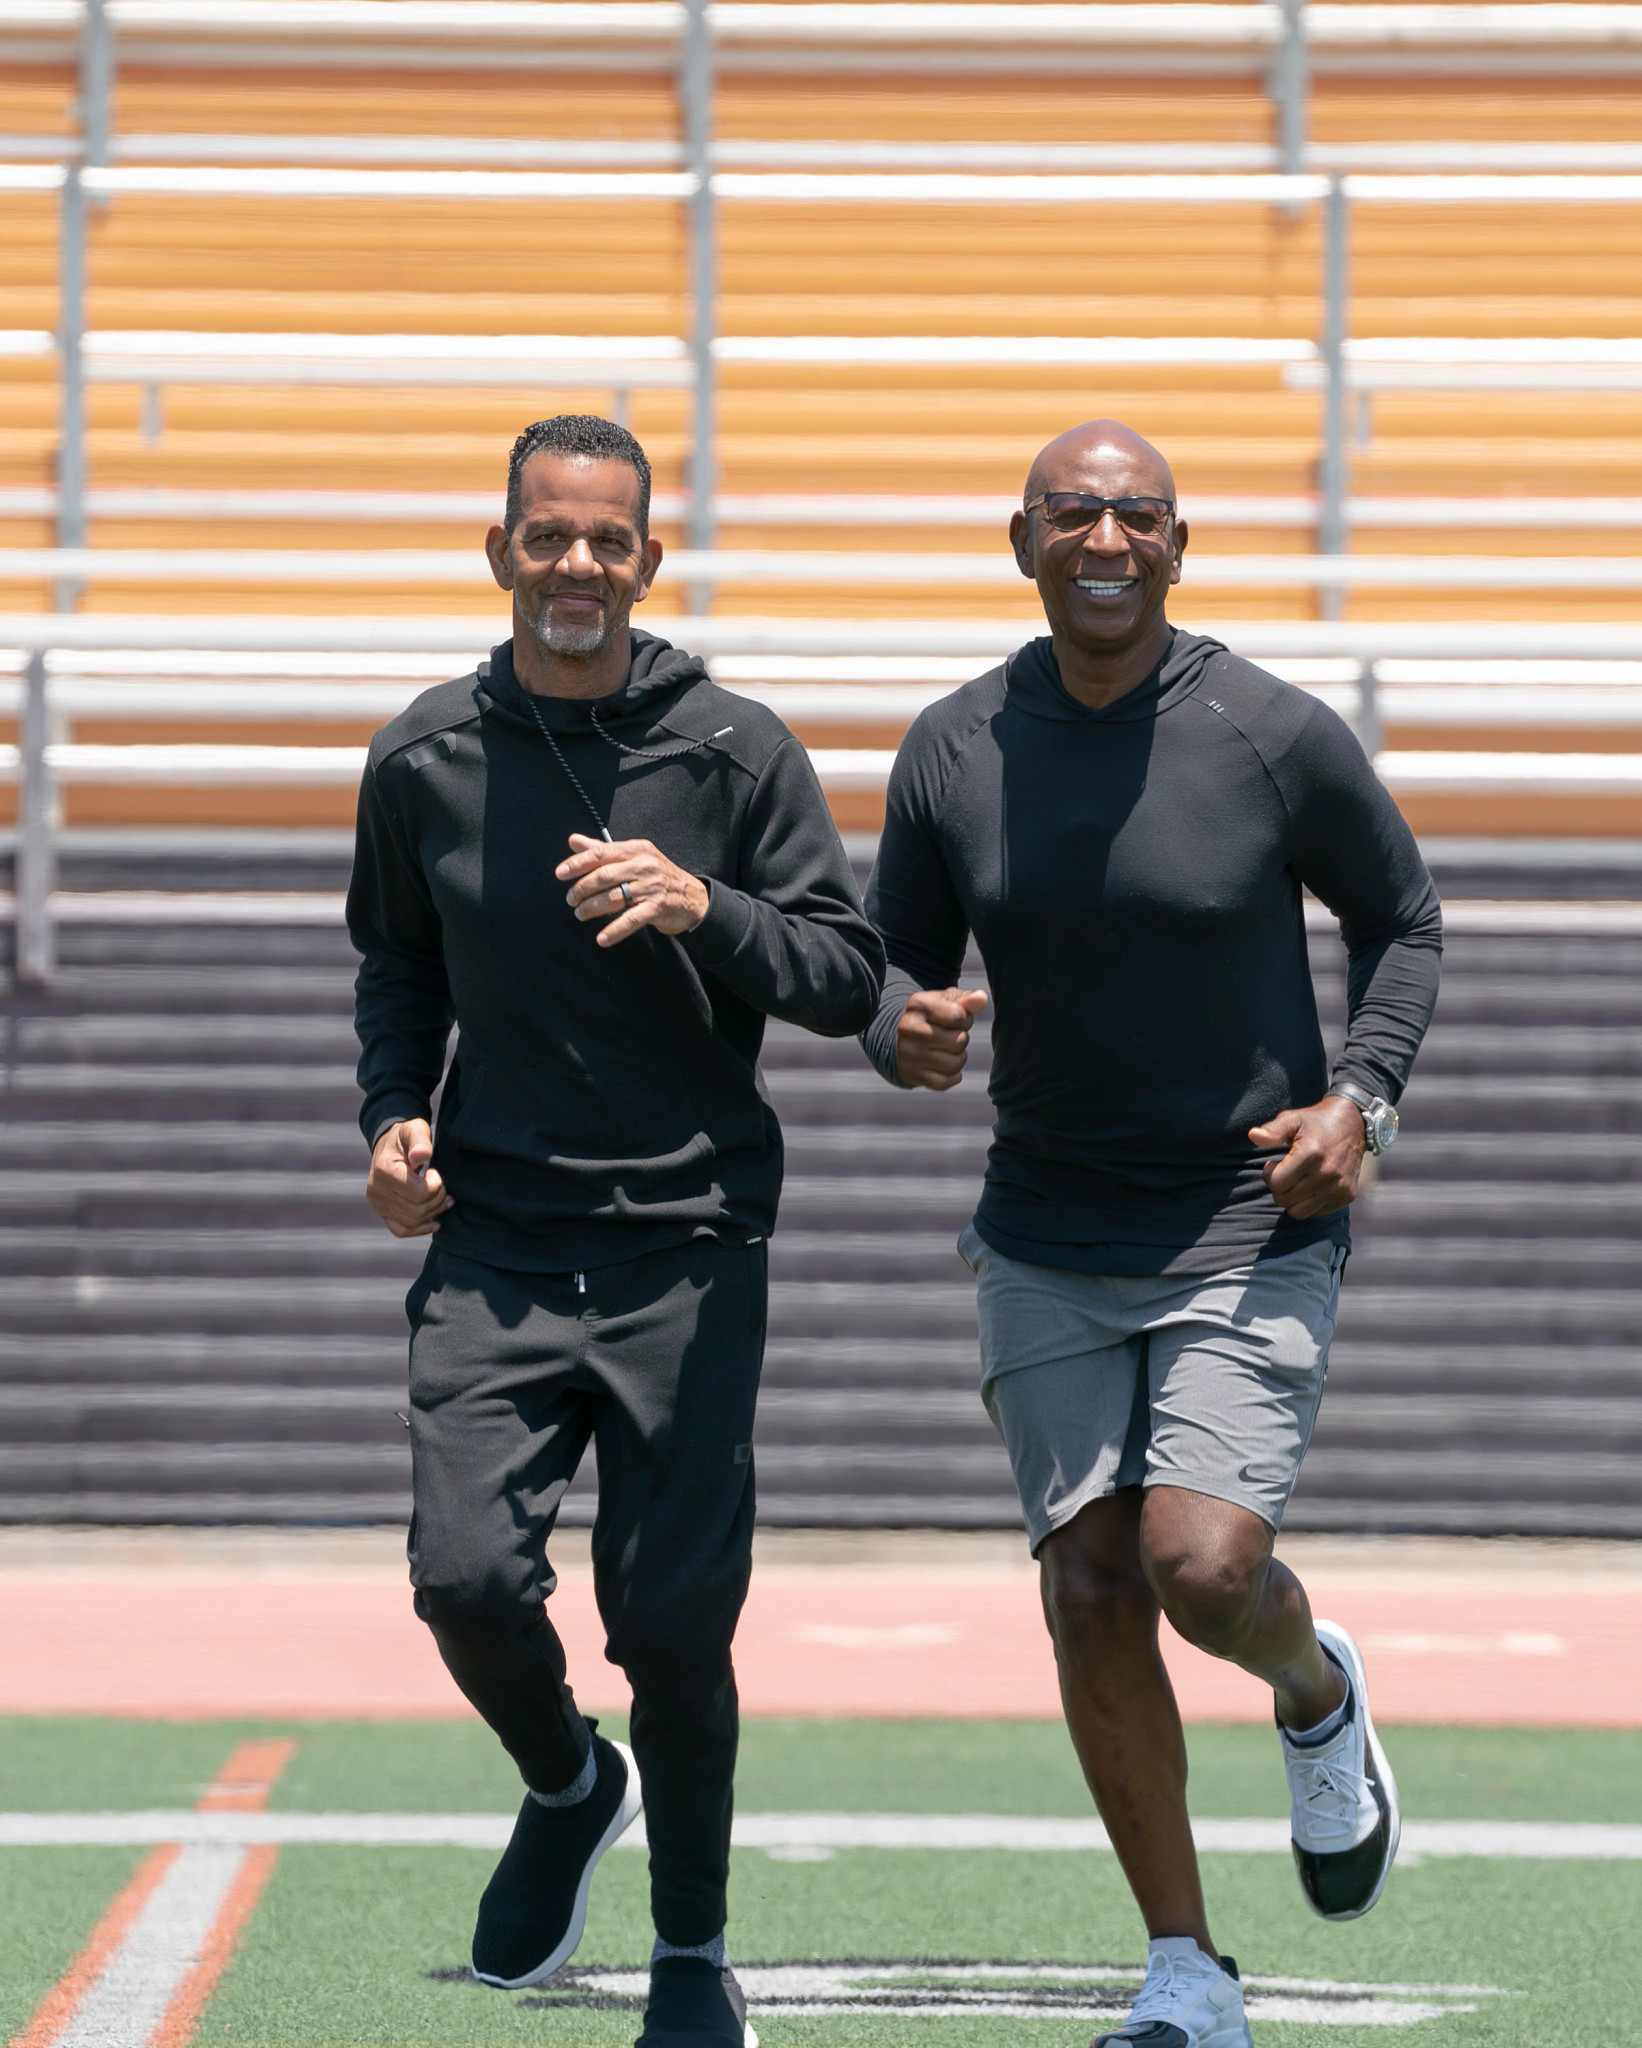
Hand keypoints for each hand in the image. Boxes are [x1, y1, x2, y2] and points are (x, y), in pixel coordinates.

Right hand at [367, 1118, 452, 1237]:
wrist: (389, 1144)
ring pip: (412, 1221)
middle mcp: (377, 1191)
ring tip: (445, 1199)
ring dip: (434, 1212)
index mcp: (385, 1171)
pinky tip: (435, 1222)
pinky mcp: (382, 1212)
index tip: (434, 1172)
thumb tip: (422, 1155)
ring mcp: (378, 1204)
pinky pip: (401, 1230)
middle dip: (438, 1199)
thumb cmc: (405, 1136)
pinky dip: (419, 1229)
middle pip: (417, 1210)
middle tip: (443, 1186)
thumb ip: (420, 1141)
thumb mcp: (414, 1130)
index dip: (435, 1185)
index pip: (419, 1193)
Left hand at [556, 833, 709, 946]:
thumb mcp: (634, 857)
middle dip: (582, 889)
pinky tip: (601, 939)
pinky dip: (614, 931)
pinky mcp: (658, 908)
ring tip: (580, 915)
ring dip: (592, 908)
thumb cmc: (657, 876)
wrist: (693, 898)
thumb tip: (573, 840)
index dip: (577, 863)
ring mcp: (651, 887)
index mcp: (636, 849)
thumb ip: (603, 850)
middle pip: (604, 876)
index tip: (560, 874)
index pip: (600, 853)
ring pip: (614, 897)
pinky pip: (631, 920)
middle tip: (571, 900)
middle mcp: (644, 865)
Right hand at [896, 986, 988, 1090]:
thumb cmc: (933, 1016)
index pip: (958, 1015)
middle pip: (959, 1041)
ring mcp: (908, 1053)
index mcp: (918, 1004)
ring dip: (958, 1058)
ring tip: (947, 1050)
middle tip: (950, 1036)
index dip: (965, 1019)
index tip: (955, 1020)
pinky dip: (951, 1076)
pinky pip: (945, 1082)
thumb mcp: (947, 1002)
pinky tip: (943, 1065)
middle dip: (962, 1039)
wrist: (903, 1038)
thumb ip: (967, 1000)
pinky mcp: (910, 1074)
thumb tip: (982, 998)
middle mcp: (908, 1028)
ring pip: (955, 1064)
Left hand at [1248, 1096, 1366, 1219]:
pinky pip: (1316, 1213)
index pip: (1275, 1183)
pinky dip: (1309, 1203)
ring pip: (1298, 1212)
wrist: (1353, 1125)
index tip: (1275, 1164)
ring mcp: (1338, 1187)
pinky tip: (1312, 1186)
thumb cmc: (1315, 1122)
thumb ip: (1272, 1130)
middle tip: (1287, 1172)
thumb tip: (1253, 1136)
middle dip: (1279, 1187)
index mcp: (1310, 1154)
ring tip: (1297, 1181)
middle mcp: (1326, 1174)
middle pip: (1284, 1199)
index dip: (1269, 1174)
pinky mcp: (1347, 1196)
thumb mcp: (1292, 1119)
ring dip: (1292, 1199)